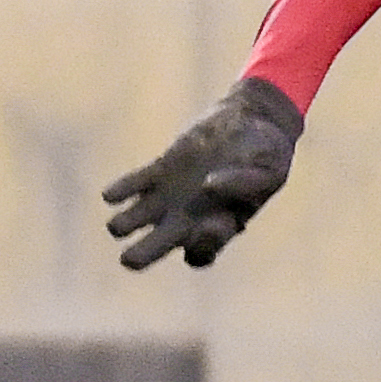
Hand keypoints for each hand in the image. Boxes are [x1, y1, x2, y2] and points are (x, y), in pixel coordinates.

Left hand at [103, 76, 304, 270]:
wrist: (253, 121)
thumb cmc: (268, 152)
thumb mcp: (269, 167)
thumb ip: (245, 181)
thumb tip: (211, 185)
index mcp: (221, 226)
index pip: (203, 252)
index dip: (201, 246)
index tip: (208, 227)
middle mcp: (191, 218)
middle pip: (160, 247)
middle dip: (142, 255)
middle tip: (129, 259)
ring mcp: (172, 196)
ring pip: (139, 220)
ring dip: (125, 224)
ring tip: (117, 226)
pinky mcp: (160, 170)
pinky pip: (134, 185)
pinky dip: (122, 191)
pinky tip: (111, 196)